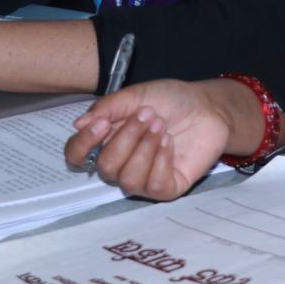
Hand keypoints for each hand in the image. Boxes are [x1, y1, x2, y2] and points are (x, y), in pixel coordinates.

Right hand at [65, 78, 259, 200]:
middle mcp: (121, 164)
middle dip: (127, 138)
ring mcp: (143, 179)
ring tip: (162, 126)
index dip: (83, 144)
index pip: (77, 156)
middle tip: (149, 114)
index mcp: (107, 140)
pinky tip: (170, 142)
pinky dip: (161, 160)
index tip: (103, 123)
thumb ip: (108, 107)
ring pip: (128, 179)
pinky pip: (154, 185)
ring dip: (145, 147)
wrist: (208, 106)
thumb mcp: (137, 95)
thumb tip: (79, 124)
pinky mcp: (166, 188)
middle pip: (105, 168)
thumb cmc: (171, 101)